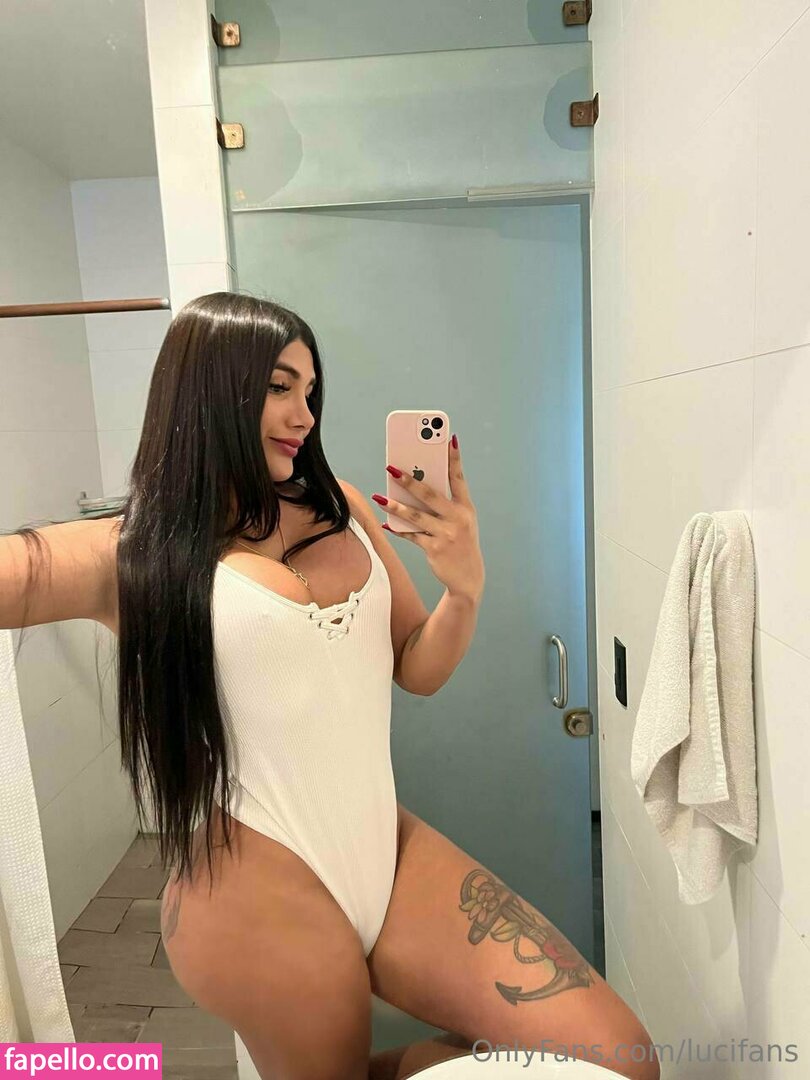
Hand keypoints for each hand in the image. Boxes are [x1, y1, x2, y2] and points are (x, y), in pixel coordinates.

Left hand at [370, 435, 484, 601]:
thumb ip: (443, 505)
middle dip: (410, 480)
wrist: (469, 578)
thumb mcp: (460, 522)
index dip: (454, 457)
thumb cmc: (460, 543)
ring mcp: (447, 534)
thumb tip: (414, 487)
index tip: (449, 438)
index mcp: (466, 507)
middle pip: (430, 494)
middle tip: (391, 468)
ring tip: (380, 497)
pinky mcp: (435, 549)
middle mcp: (458, 518)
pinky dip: (398, 529)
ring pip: (416, 516)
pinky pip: (412, 536)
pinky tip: (386, 523)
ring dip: (396, 506)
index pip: (459, 478)